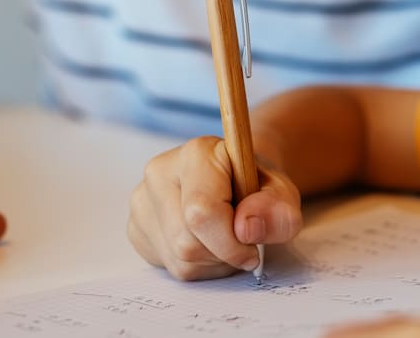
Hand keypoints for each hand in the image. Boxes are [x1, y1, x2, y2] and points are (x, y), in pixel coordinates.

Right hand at [127, 136, 302, 279]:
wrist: (236, 178)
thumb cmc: (258, 185)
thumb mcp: (282, 193)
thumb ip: (276, 209)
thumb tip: (247, 229)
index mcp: (196, 154)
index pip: (202, 212)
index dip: (231, 242)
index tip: (252, 247)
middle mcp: (159, 172)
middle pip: (187, 242)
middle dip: (224, 254)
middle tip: (243, 241)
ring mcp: (142, 201)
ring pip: (178, 259)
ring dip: (213, 262)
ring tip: (226, 238)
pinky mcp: (136, 227)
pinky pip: (168, 266)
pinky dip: (197, 266)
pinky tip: (207, 244)